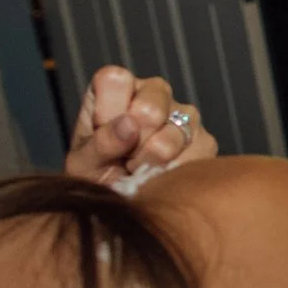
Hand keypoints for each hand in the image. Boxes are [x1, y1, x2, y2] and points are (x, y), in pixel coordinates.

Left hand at [67, 67, 215, 185]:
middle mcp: (153, 92)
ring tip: (140, 168)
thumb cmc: (96, 177)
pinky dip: (172, 174)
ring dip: (152, 162)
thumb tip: (129, 125)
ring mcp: (184, 114)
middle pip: (150, 107)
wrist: (123, 207)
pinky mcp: (205, 141)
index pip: (115, 80)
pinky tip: (161, 175)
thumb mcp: (83, 164)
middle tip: (124, 157)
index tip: (100, 134)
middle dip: (134, 142)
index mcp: (116, 87)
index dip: (107, 112)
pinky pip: (193, 156)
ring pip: (174, 134)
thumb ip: (99, 144)